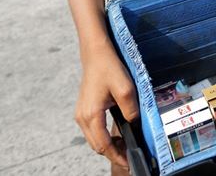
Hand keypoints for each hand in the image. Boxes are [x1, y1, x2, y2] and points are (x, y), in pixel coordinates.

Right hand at [75, 43, 138, 169]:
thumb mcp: (126, 89)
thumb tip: (134, 124)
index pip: (103, 146)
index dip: (117, 156)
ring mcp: (80, 114)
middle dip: (113, 153)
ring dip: (108, 146)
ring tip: (125, 146)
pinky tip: (116, 134)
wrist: (96, 53)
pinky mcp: (83, 109)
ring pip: (94, 140)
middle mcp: (82, 117)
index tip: (129, 163)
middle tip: (130, 155)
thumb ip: (131, 110)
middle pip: (97, 146)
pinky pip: (92, 131)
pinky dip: (103, 137)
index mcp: (91, 115)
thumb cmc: (109, 67)